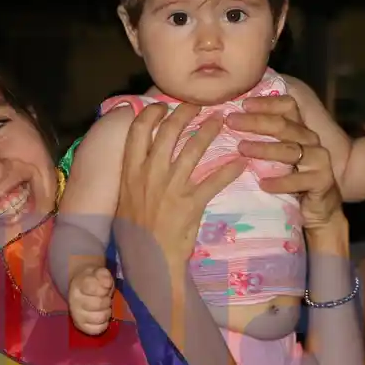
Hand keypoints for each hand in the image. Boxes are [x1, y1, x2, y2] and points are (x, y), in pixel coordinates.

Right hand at [69, 266, 115, 334]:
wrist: (81, 291)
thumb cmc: (94, 282)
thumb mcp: (99, 273)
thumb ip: (103, 275)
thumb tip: (107, 282)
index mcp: (78, 285)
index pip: (92, 287)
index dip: (105, 288)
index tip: (106, 287)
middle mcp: (74, 301)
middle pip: (99, 304)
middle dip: (107, 300)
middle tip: (106, 298)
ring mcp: (76, 315)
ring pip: (99, 317)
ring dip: (106, 312)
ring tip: (104, 308)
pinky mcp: (80, 326)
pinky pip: (96, 329)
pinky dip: (103, 324)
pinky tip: (102, 318)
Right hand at [113, 103, 243, 273]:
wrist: (147, 259)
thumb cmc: (132, 231)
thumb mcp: (123, 197)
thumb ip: (132, 174)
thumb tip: (137, 155)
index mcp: (131, 171)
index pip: (138, 130)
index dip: (151, 113)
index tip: (163, 105)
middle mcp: (151, 173)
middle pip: (168, 131)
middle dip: (185, 112)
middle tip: (198, 105)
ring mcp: (172, 187)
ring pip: (193, 149)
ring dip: (208, 130)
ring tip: (220, 119)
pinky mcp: (191, 203)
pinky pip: (214, 181)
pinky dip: (229, 170)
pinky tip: (241, 162)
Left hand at [230, 95, 344, 232]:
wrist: (319, 210)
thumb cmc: (292, 181)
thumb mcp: (277, 158)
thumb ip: (263, 140)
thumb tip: (232, 124)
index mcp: (300, 130)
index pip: (287, 107)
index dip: (266, 103)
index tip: (243, 104)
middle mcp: (311, 140)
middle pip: (284, 125)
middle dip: (255, 121)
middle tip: (231, 121)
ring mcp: (319, 160)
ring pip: (290, 150)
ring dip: (264, 148)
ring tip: (241, 148)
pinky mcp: (322, 181)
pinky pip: (299, 180)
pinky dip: (280, 182)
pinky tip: (263, 184)